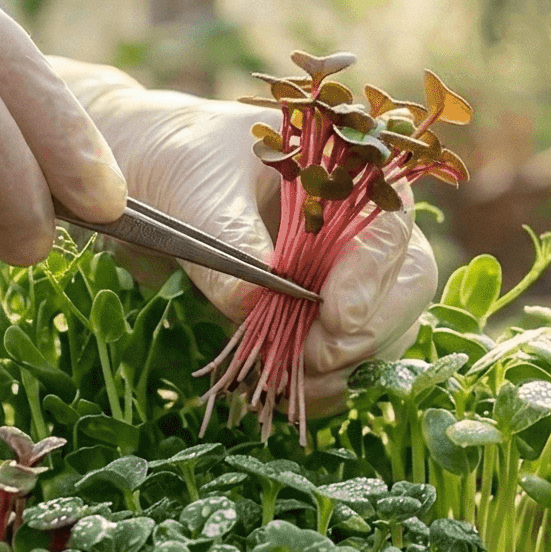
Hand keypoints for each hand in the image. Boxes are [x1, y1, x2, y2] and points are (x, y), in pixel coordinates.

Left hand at [54, 62, 436, 413]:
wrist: (144, 181)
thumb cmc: (177, 160)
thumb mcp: (195, 190)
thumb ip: (226, 241)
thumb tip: (250, 303)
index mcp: (348, 168)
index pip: (392, 221)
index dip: (375, 272)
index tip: (337, 315)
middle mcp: (360, 222)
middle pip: (406, 282)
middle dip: (367, 330)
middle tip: (312, 357)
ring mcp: (344, 273)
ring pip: (384, 329)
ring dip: (345, 366)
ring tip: (286, 380)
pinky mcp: (316, 316)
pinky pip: (346, 360)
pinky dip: (323, 384)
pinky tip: (281, 391)